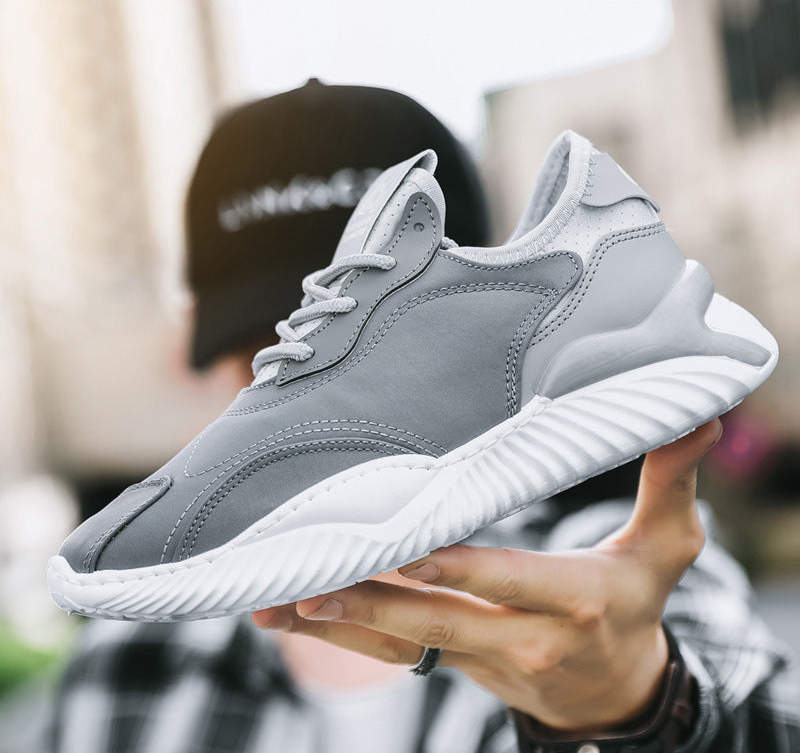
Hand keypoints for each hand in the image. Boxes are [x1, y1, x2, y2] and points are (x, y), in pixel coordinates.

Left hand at [253, 420, 720, 732]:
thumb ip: (670, 483)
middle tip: (312, 579)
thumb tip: (699, 417)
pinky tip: (287, 619)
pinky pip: (393, 652)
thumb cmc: (636, 607)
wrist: (614, 693)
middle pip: (439, 618)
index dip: (459, 566)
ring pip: (403, 642)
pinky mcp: (453, 662)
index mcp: (571, 598)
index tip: (408, 542)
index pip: (508, 579)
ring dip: (340, 623)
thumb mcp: (666, 549)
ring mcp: (480, 657)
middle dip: (375, 600)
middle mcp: (520, 634)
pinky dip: (342, 637)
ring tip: (272, 604)